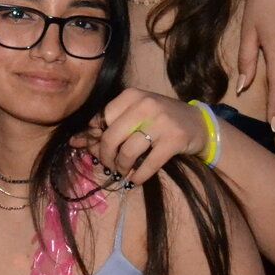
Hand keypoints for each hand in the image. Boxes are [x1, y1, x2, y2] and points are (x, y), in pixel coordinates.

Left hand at [83, 88, 207, 184]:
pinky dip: (138, 176)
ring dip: (122, 167)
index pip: (101, 119)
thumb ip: (109, 125)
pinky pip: (148, 164)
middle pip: (111, 137)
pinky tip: (136, 179)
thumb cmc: (161, 119)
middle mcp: (146, 105)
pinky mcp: (174, 140)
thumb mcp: (136, 114)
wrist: (199, 124)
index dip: (95, 138)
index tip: (98, 150)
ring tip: (124, 171)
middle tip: (110, 165)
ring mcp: (162, 122)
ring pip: (128, 152)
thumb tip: (75, 141)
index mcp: (132, 95)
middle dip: (106, 157)